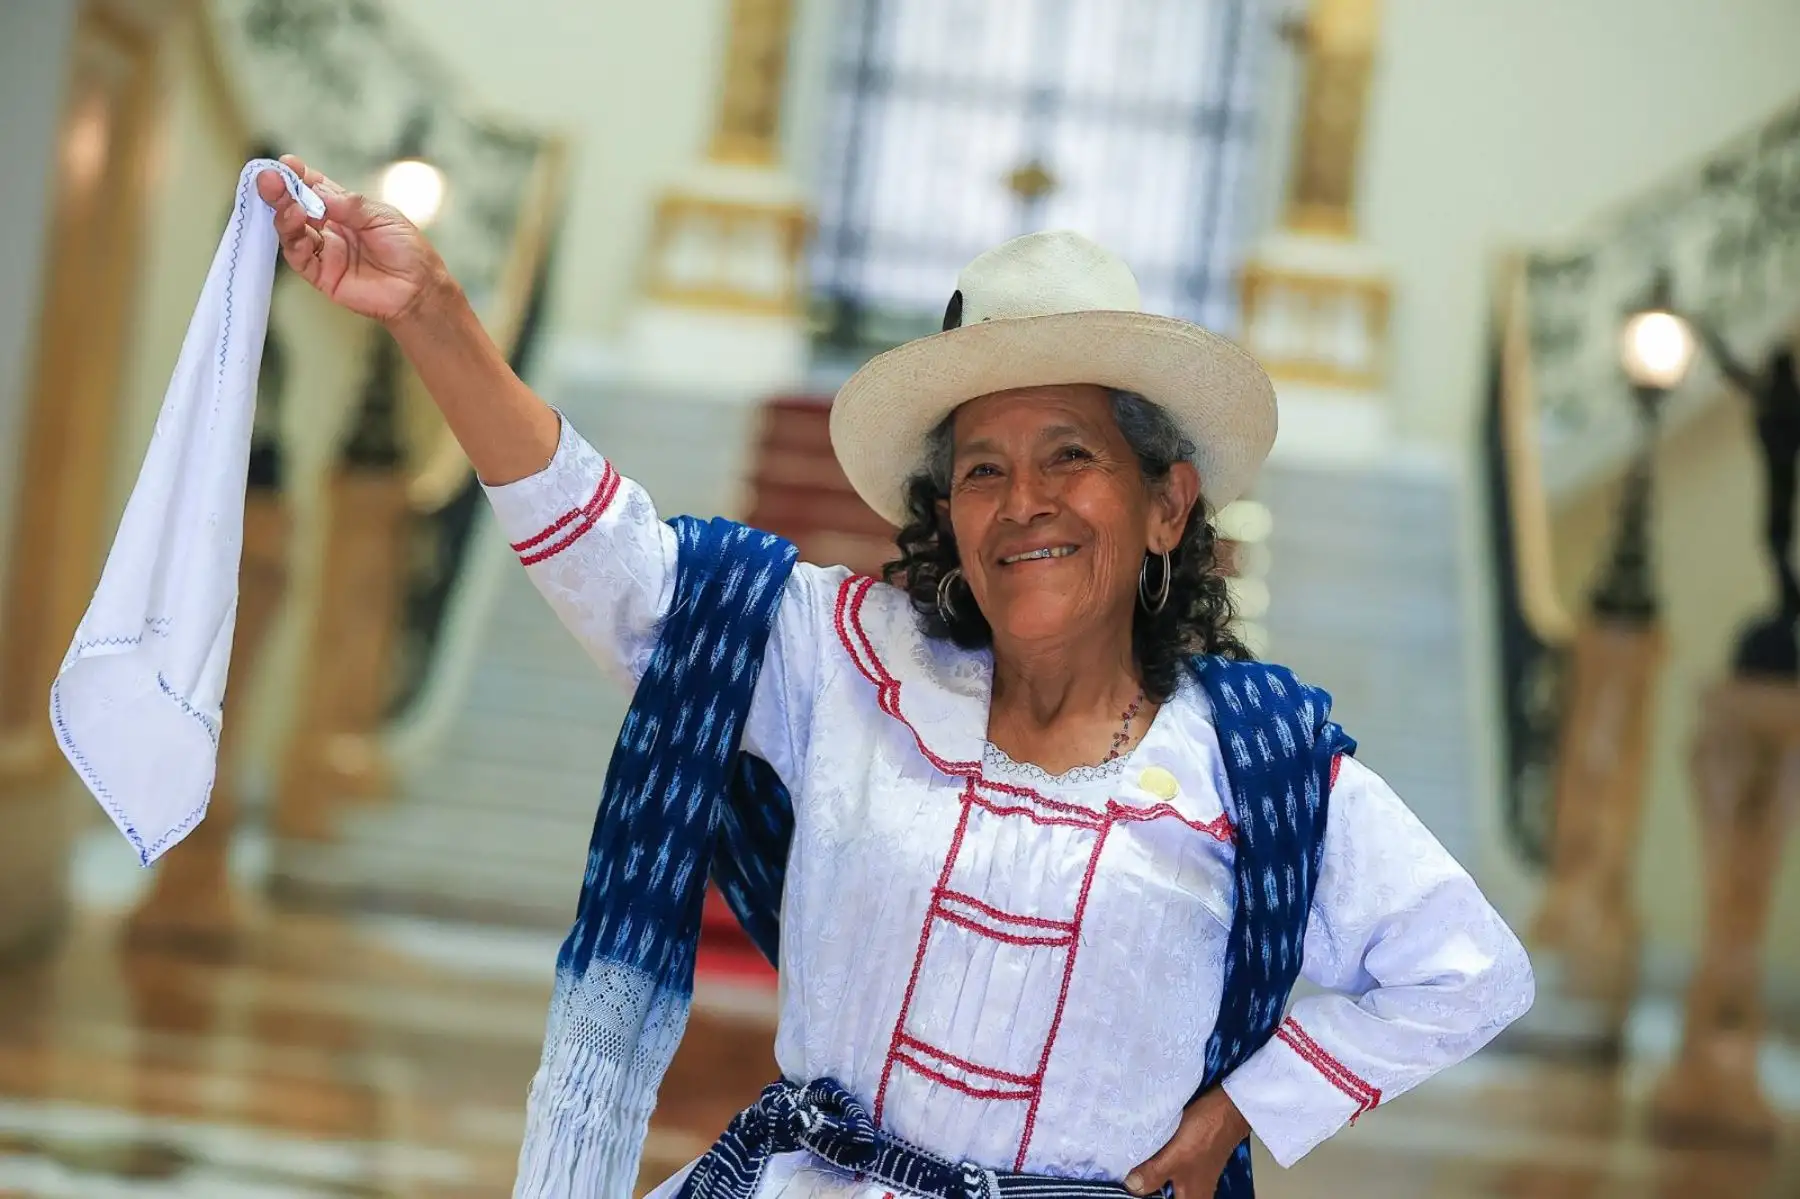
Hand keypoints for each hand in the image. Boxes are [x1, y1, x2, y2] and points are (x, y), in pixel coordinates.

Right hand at [255, 154, 443, 324]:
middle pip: (295, 207)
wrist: (419, 289)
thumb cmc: (408, 251)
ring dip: (283, 214)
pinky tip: (296, 223)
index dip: (298, 175)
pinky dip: (293, 240)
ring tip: (283, 200)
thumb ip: (350, 206)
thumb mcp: (382, 217)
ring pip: (292, 231)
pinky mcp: (322, 275)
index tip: (286, 163)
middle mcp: (328, 228)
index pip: (313, 188)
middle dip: (280, 191)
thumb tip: (317, 191)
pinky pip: (299, 257)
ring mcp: (324, 251)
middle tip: (268, 178)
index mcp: (343, 209)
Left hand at [1125, 1088, 1250, 1198]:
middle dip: (1144, 1184)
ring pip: (1163, 1182)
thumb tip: (1131, 1187)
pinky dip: (1155, 1162)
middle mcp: (1193, 1193)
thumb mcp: (1175, 1156)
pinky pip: (1166, 1168)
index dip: (1143, 1195)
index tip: (1127, 1182)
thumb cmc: (1205, 1134)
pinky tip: (1144, 1153)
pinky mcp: (1187, 1161)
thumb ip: (1153, 1175)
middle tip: (1126, 1171)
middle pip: (1161, 1194)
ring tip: (1131, 1162)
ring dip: (1148, 1173)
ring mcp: (1191, 1177)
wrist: (1226, 1108)